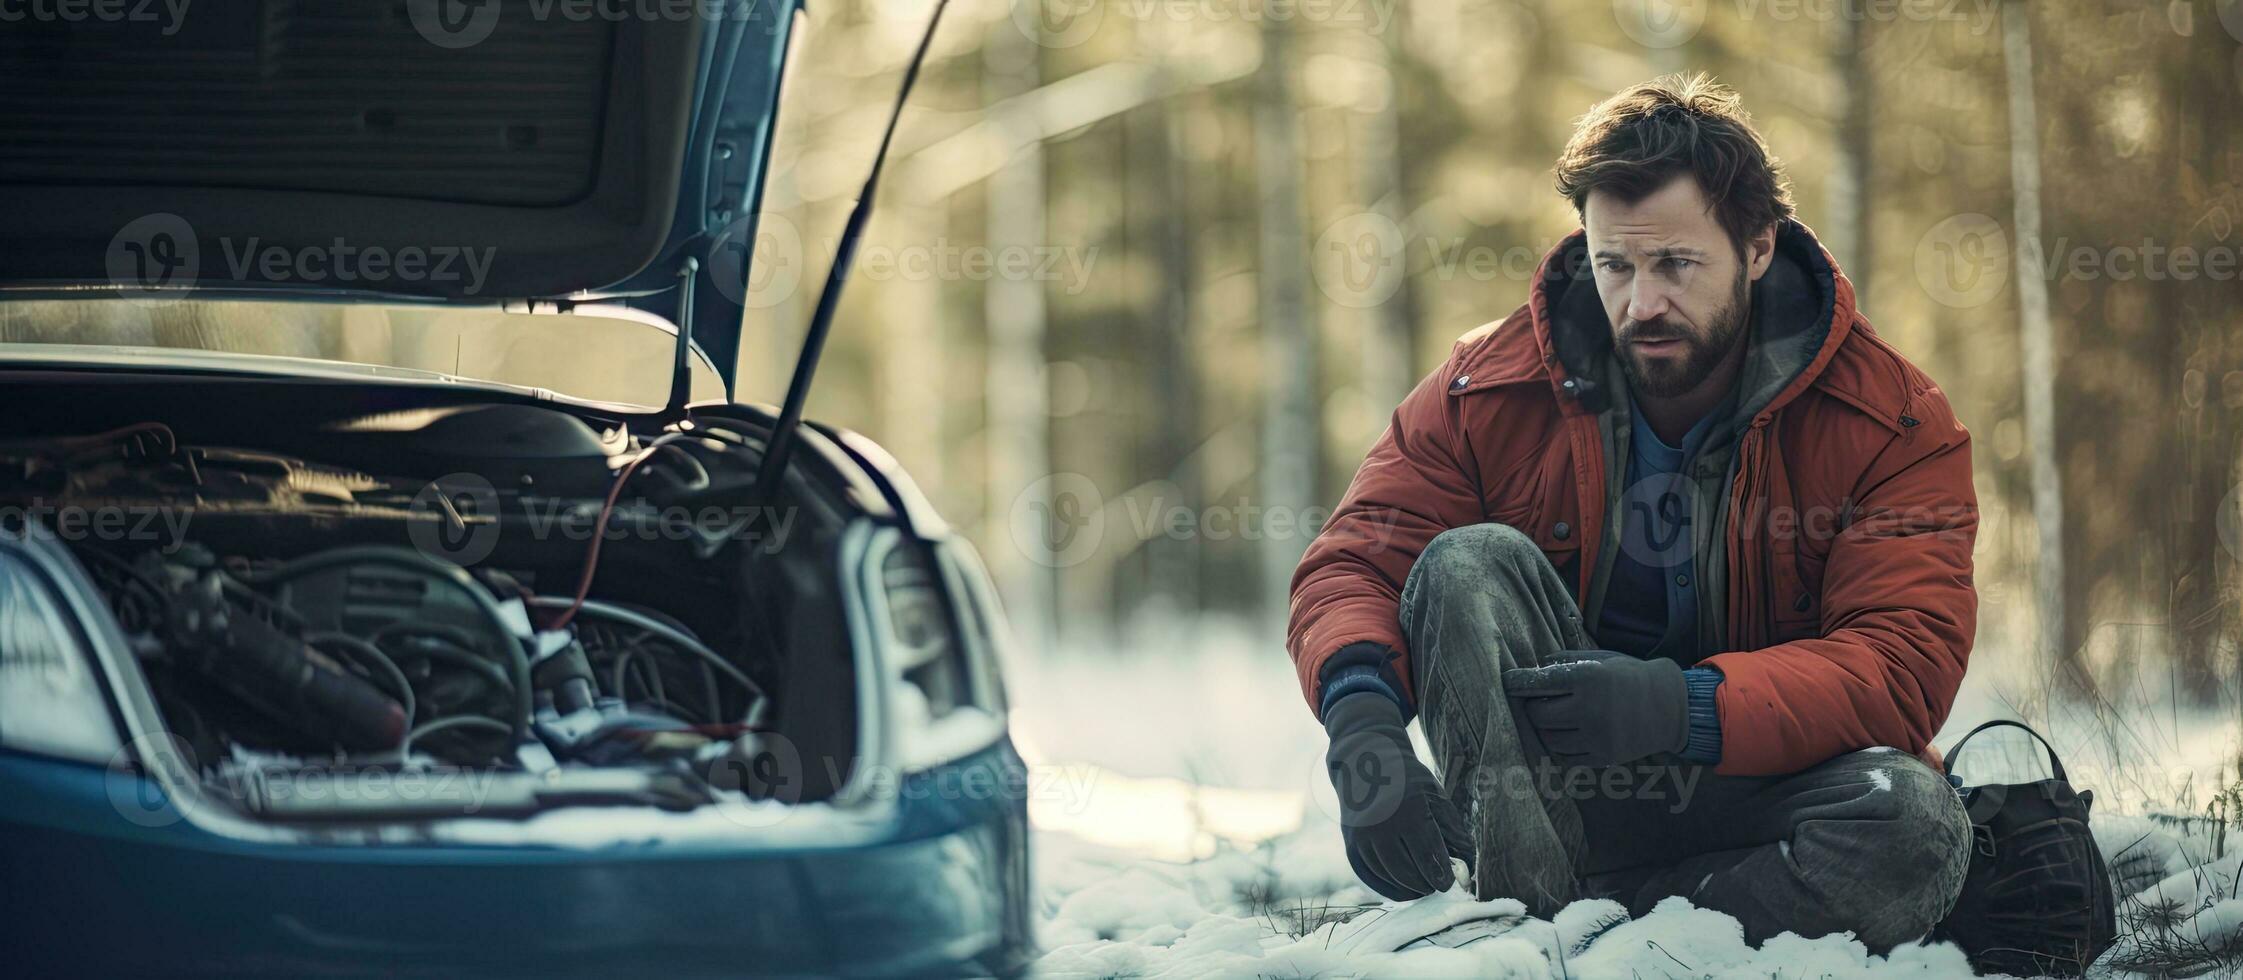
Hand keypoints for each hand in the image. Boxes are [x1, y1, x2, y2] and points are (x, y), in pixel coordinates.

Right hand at [1324, 692, 1472, 900]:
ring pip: (1387, 876)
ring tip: (1422, 888)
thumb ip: (1453, 831)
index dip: (1440, 875)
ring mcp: (1362, 836)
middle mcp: (1382, 825)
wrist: (1366, 763)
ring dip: (1407, 889)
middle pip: (1406, 870)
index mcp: (1409, 811)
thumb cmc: (1408, 781)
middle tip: (1436, 886)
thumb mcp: (1436, 797)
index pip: (1427, 854)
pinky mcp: (1350, 844)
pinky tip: (1401, 889)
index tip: (1448, 883)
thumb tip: (1468, 864)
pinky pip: (1368, 876)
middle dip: (1425, 884)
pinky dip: (1386, 887)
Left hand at [1503, 651, 1687, 767]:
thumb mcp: (1601, 659)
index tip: (1506, 682)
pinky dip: (1558, 746)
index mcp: (1587, 678)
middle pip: (1538, 715)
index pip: (1538, 683)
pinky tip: (1563, 735)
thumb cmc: (1630, 676)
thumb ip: (1566, 661)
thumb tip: (1534, 667)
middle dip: (1531, 709)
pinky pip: (1565, 756)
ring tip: (1551, 719)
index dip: (1517, 683)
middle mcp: (1590, 708)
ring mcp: (1597, 736)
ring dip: (1544, 729)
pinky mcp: (1603, 757)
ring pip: (1549, 738)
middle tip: (1534, 703)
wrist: (1670, 706)